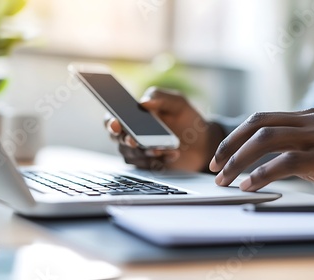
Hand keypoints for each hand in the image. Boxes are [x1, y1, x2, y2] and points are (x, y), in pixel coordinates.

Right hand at [105, 87, 224, 171]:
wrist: (203, 141)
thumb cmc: (186, 118)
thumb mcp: (177, 102)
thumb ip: (160, 98)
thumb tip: (143, 102)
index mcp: (133, 116)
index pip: (111, 119)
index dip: (110, 122)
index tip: (116, 124)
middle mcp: (131, 134)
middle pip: (118, 140)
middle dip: (127, 141)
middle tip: (135, 141)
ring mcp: (139, 151)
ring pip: (131, 154)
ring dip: (146, 152)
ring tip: (162, 149)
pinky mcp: (148, 164)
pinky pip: (146, 166)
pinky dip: (158, 161)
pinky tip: (173, 154)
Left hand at [209, 108, 313, 205]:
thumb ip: (300, 145)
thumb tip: (269, 159)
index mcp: (309, 116)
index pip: (262, 118)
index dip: (236, 135)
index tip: (221, 155)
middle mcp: (312, 121)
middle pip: (257, 125)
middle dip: (229, 145)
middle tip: (214, 166)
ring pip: (266, 140)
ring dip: (238, 161)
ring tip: (224, 179)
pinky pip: (285, 162)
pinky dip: (261, 174)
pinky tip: (248, 185)